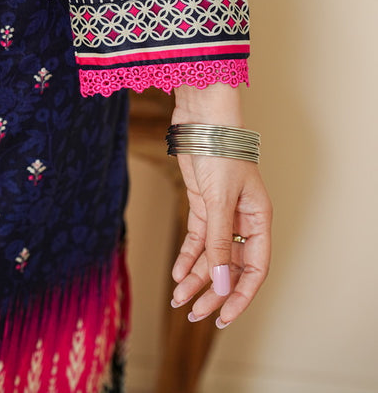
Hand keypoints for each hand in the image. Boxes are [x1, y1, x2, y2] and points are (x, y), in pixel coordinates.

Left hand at [170, 84, 271, 327]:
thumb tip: (221, 284)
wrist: (201, 117)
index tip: (223, 318)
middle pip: (231, 266)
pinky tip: (176, 273)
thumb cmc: (220, 150)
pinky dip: (187, 257)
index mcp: (259, 218)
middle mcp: (242, 219)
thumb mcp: (220, 201)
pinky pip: (196, 239)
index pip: (255, 268)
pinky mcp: (201, 203)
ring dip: (195, 278)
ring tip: (178, 298)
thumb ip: (219, 243)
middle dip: (213, 292)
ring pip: (210, 255)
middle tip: (193, 314)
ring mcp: (221, 212)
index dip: (240, 295)